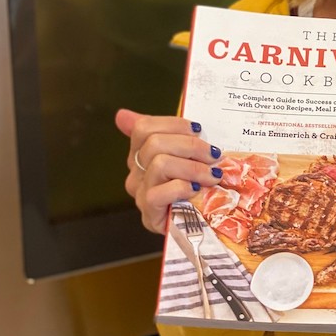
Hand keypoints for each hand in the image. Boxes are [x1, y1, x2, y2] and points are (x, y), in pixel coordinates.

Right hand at [114, 108, 223, 233]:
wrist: (195, 220)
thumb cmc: (192, 182)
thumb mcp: (184, 154)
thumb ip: (164, 132)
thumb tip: (122, 115)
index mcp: (141, 152)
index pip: (144, 128)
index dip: (173, 124)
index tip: (198, 129)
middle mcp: (136, 171)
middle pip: (154, 144)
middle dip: (190, 146)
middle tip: (213, 155)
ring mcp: (140, 192)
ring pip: (159, 165)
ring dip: (192, 167)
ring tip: (212, 174)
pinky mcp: (149, 213)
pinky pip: (160, 193)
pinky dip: (182, 188)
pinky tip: (196, 190)